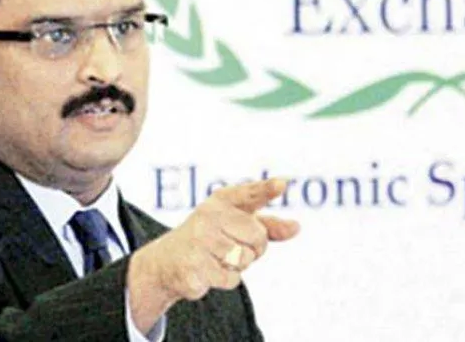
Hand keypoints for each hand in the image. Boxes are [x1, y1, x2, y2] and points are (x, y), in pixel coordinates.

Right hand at [128, 178, 299, 329]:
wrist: (168, 260)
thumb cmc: (212, 237)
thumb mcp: (238, 224)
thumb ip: (269, 225)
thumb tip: (297, 227)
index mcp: (222, 200)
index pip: (250, 193)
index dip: (267, 189)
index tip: (282, 184)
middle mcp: (209, 216)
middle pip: (258, 237)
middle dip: (254, 248)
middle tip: (232, 245)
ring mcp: (200, 241)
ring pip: (245, 259)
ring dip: (239, 265)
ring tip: (218, 257)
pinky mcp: (195, 266)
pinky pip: (233, 278)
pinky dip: (227, 279)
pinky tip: (210, 270)